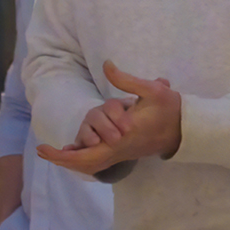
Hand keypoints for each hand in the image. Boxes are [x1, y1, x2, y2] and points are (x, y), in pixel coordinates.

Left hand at [36, 62, 181, 175]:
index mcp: (123, 135)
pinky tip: (77, 149)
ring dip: (73, 161)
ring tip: (56, 152)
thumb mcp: (153, 90)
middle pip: (86, 164)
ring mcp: (123, 152)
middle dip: (62, 160)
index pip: (89, 152)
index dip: (64, 155)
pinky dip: (85, 159)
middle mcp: (120, 148)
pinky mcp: (125, 152)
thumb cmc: (171, 109)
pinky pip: (100, 161)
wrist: (186, 128)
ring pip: (92, 165)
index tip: (45, 147)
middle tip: (43, 151)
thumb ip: (127, 80)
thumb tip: (107, 65)